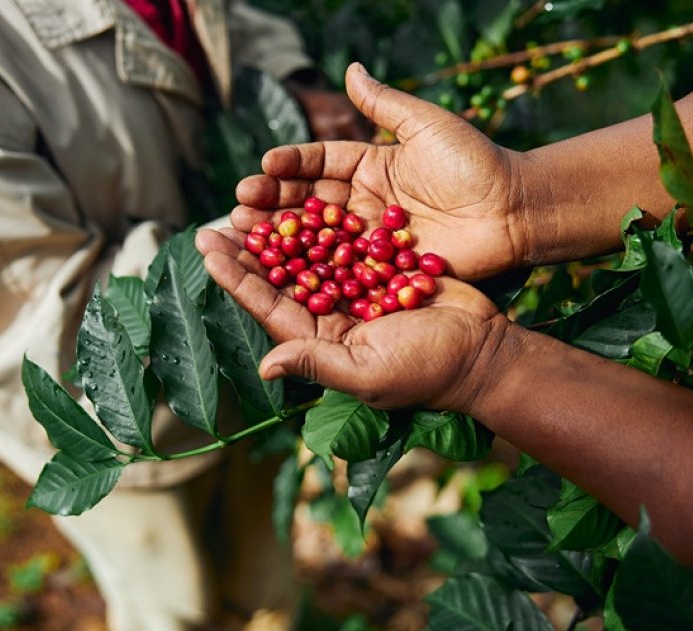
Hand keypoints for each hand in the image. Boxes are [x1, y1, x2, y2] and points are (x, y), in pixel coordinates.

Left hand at [196, 227, 510, 412]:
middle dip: (249, 249)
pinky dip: (324, 221)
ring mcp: (357, 292)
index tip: (208, 247)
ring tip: (253, 200)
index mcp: (320, 341)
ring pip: (309, 255)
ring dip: (281, 229)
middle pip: (281, 277)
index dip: (236, 277)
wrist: (485, 350)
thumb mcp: (368, 373)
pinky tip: (303, 196)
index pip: (268, 306)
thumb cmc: (427, 370)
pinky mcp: (381, 270)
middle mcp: (332, 316)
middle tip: (219, 216)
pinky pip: (345, 242)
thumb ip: (316, 363)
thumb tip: (265, 367)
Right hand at [237, 63, 533, 280]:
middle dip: (272, 204)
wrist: (515, 210)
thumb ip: (385, 104)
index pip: (320, 163)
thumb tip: (350, 68)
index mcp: (371, 165)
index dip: (290, 165)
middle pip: (309, 203)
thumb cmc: (475, 162)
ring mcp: (371, 240)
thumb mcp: (427, 125)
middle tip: (239, 205)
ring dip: (281, 238)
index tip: (263, 166)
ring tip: (246, 234)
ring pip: (318, 238)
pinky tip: (282, 272)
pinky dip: (313, 271)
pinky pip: (343, 270)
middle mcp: (365, 202)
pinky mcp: (383, 270)